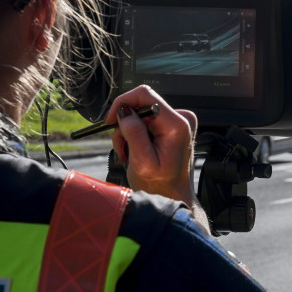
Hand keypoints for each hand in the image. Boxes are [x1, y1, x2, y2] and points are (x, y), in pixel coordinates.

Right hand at [107, 86, 198, 205]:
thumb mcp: (142, 162)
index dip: (122, 103)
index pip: (145, 95)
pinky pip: (147, 121)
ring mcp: (178, 121)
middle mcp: (181, 118)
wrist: (173, 196)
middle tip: (121, 146)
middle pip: (141, 104)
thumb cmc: (160, 185)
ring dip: (129, 132)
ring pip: (141, 114)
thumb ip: (134, 133)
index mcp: (176, 125)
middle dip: (125, 124)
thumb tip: (124, 110)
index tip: (110, 120)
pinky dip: (136, 134)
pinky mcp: (173, 126)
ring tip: (128, 153)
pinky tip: (136, 150)